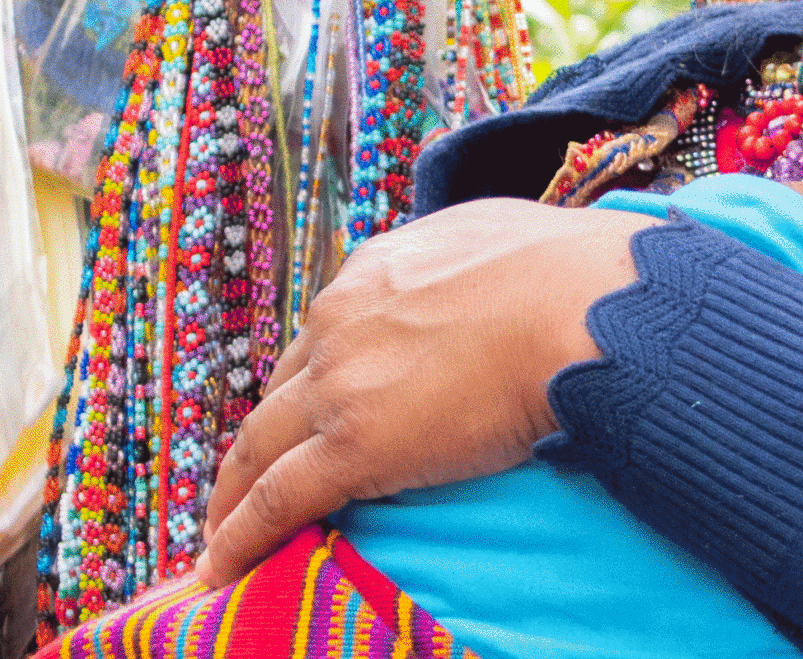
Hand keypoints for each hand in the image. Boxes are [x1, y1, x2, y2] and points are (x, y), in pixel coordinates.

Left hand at [196, 197, 656, 584]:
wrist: (582, 309)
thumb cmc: (566, 272)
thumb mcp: (490, 236)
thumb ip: (459, 260)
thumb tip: (476, 273)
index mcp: (371, 273)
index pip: (321, 337)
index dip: (309, 383)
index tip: (307, 414)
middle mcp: (339, 322)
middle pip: (278, 393)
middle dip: (260, 440)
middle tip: (245, 482)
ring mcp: (340, 385)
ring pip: (259, 448)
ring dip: (233, 493)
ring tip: (220, 532)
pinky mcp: (354, 448)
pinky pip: (278, 500)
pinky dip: (244, 535)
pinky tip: (224, 566)